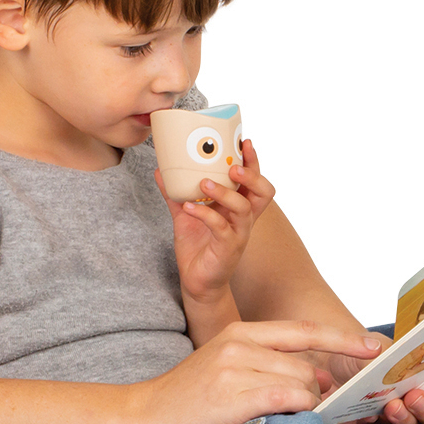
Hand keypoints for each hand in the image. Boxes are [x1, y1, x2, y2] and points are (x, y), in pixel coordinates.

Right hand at [121, 320, 384, 423]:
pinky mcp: (231, 395)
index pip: (305, 330)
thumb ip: (268, 365)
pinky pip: (286, 400)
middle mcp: (240, 342)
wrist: (140, 418)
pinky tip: (281, 423)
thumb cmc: (187, 401)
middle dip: (316, 393)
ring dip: (303, 408)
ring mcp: (234, 367)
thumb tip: (315, 378)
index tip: (376, 347)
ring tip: (277, 423)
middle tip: (308, 415)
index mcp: (241, 330)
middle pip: (307, 365)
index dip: (343, 338)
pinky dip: (295, 414)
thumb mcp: (226, 368)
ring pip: (301, 384)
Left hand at [154, 139, 275, 304]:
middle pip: (264, 192)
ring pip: (244, 207)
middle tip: (233, 166)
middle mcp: (244, 219)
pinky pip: (221, 227)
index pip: (256, 180)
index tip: (245, 142)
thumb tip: (160, 170)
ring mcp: (239, 234)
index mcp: (239, 207)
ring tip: (204, 183)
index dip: (254, 162)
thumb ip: (175, 193)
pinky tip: (188, 207)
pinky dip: (204, 214)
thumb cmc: (197, 246)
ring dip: (224, 192)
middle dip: (252, 175)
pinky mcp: (228, 248)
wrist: (196, 281)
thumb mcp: (185, 214)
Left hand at [321, 332, 423, 423]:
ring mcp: (398, 421)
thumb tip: (393, 361)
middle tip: (413, 397)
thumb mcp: (377, 348)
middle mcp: (417, 404)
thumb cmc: (363, 354)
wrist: (330, 365)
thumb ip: (390, 356)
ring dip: (406, 421)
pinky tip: (368, 416)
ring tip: (392, 407)